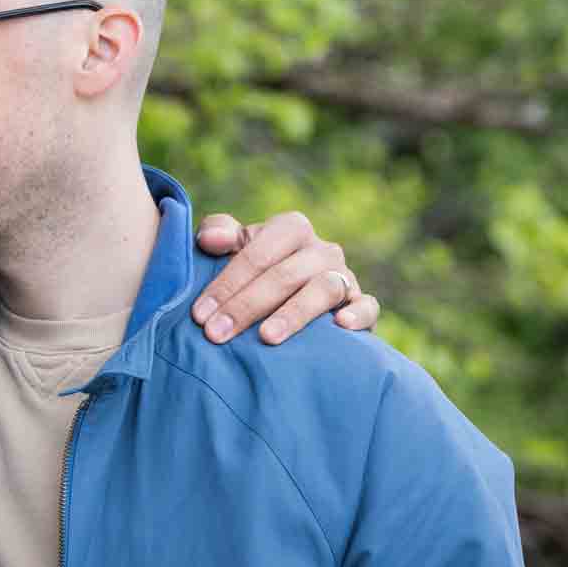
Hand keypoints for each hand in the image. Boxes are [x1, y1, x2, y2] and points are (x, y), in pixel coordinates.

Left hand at [191, 211, 378, 344]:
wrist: (293, 298)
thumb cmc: (258, 272)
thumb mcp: (236, 249)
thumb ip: (220, 234)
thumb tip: (209, 239)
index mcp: (291, 228)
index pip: (256, 253)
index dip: (226, 283)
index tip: (199, 315)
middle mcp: (322, 249)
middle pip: (284, 275)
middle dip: (246, 306)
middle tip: (217, 334)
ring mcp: (345, 275)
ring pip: (323, 289)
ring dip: (293, 314)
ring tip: (266, 338)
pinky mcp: (362, 303)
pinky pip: (368, 306)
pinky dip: (358, 313)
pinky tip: (341, 326)